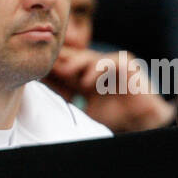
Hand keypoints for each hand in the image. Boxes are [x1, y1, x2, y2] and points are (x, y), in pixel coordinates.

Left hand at [47, 47, 173, 131]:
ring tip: (64, 72)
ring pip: (88, 57)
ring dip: (76, 64)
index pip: (65, 71)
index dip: (52, 72)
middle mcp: (96, 69)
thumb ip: (69, 105)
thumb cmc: (115, 117)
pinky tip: (87, 82)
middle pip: (74, 59)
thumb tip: (43, 105)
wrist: (140, 120)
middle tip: (45, 64)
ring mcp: (110, 64)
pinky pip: (108, 61)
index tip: (36, 75)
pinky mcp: (125, 63)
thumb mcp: (84, 112)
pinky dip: (97, 70)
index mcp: (86, 79)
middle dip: (60, 61)